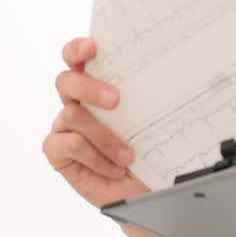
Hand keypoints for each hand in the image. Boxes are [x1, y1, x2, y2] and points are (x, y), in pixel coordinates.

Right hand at [41, 37, 149, 207]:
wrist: (147, 189)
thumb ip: (152, 94)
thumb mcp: (158, 117)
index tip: (92, 47)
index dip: (78, 49)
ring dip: (104, 137)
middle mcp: (78, 101)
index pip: (78, 57)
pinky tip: (113, 167)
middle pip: (66, 81)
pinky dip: (94, 156)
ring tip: (128, 156)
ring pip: (72, 116)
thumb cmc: (151, 148)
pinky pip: (67, 145)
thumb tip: (177, 74)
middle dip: (89, 87)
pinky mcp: (58, 151)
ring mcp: (66, 126)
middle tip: (116, 100)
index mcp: (98, 84)